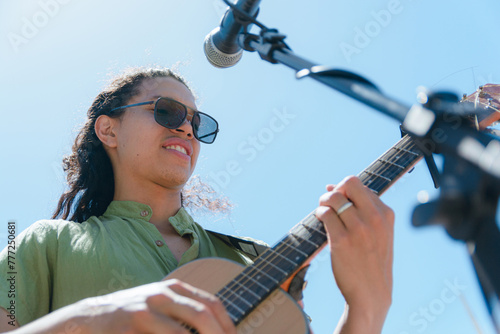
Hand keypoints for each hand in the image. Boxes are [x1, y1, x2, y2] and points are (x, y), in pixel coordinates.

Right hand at [14, 279, 235, 333]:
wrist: (92, 316)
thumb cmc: (134, 312)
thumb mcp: (161, 303)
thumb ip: (185, 310)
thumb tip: (217, 328)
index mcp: (173, 287)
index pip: (210, 303)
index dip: (227, 324)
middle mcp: (162, 295)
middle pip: (202, 315)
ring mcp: (146, 311)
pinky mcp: (131, 327)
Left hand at [315, 176, 393, 333]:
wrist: (371, 294)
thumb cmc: (372, 262)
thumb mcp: (380, 234)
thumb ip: (365, 210)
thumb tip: (334, 187)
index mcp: (386, 214)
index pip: (361, 185)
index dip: (345, 189)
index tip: (338, 197)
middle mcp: (374, 218)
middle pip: (349, 183)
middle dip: (335, 189)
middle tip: (329, 202)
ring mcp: (358, 228)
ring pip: (334, 197)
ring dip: (324, 201)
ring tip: (323, 211)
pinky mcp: (341, 240)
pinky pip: (325, 214)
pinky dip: (320, 213)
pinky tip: (321, 220)